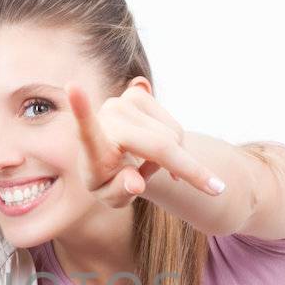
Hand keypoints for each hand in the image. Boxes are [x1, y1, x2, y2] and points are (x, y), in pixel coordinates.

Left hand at [66, 79, 226, 210]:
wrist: (110, 157)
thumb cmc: (108, 181)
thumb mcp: (111, 197)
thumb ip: (121, 192)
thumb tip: (136, 183)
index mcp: (92, 145)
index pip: (85, 126)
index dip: (80, 107)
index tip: (72, 87)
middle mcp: (108, 118)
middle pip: (161, 147)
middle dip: (190, 170)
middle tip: (213, 189)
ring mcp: (122, 101)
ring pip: (173, 136)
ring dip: (174, 158)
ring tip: (149, 167)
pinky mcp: (137, 92)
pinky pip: (174, 125)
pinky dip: (175, 144)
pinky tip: (156, 151)